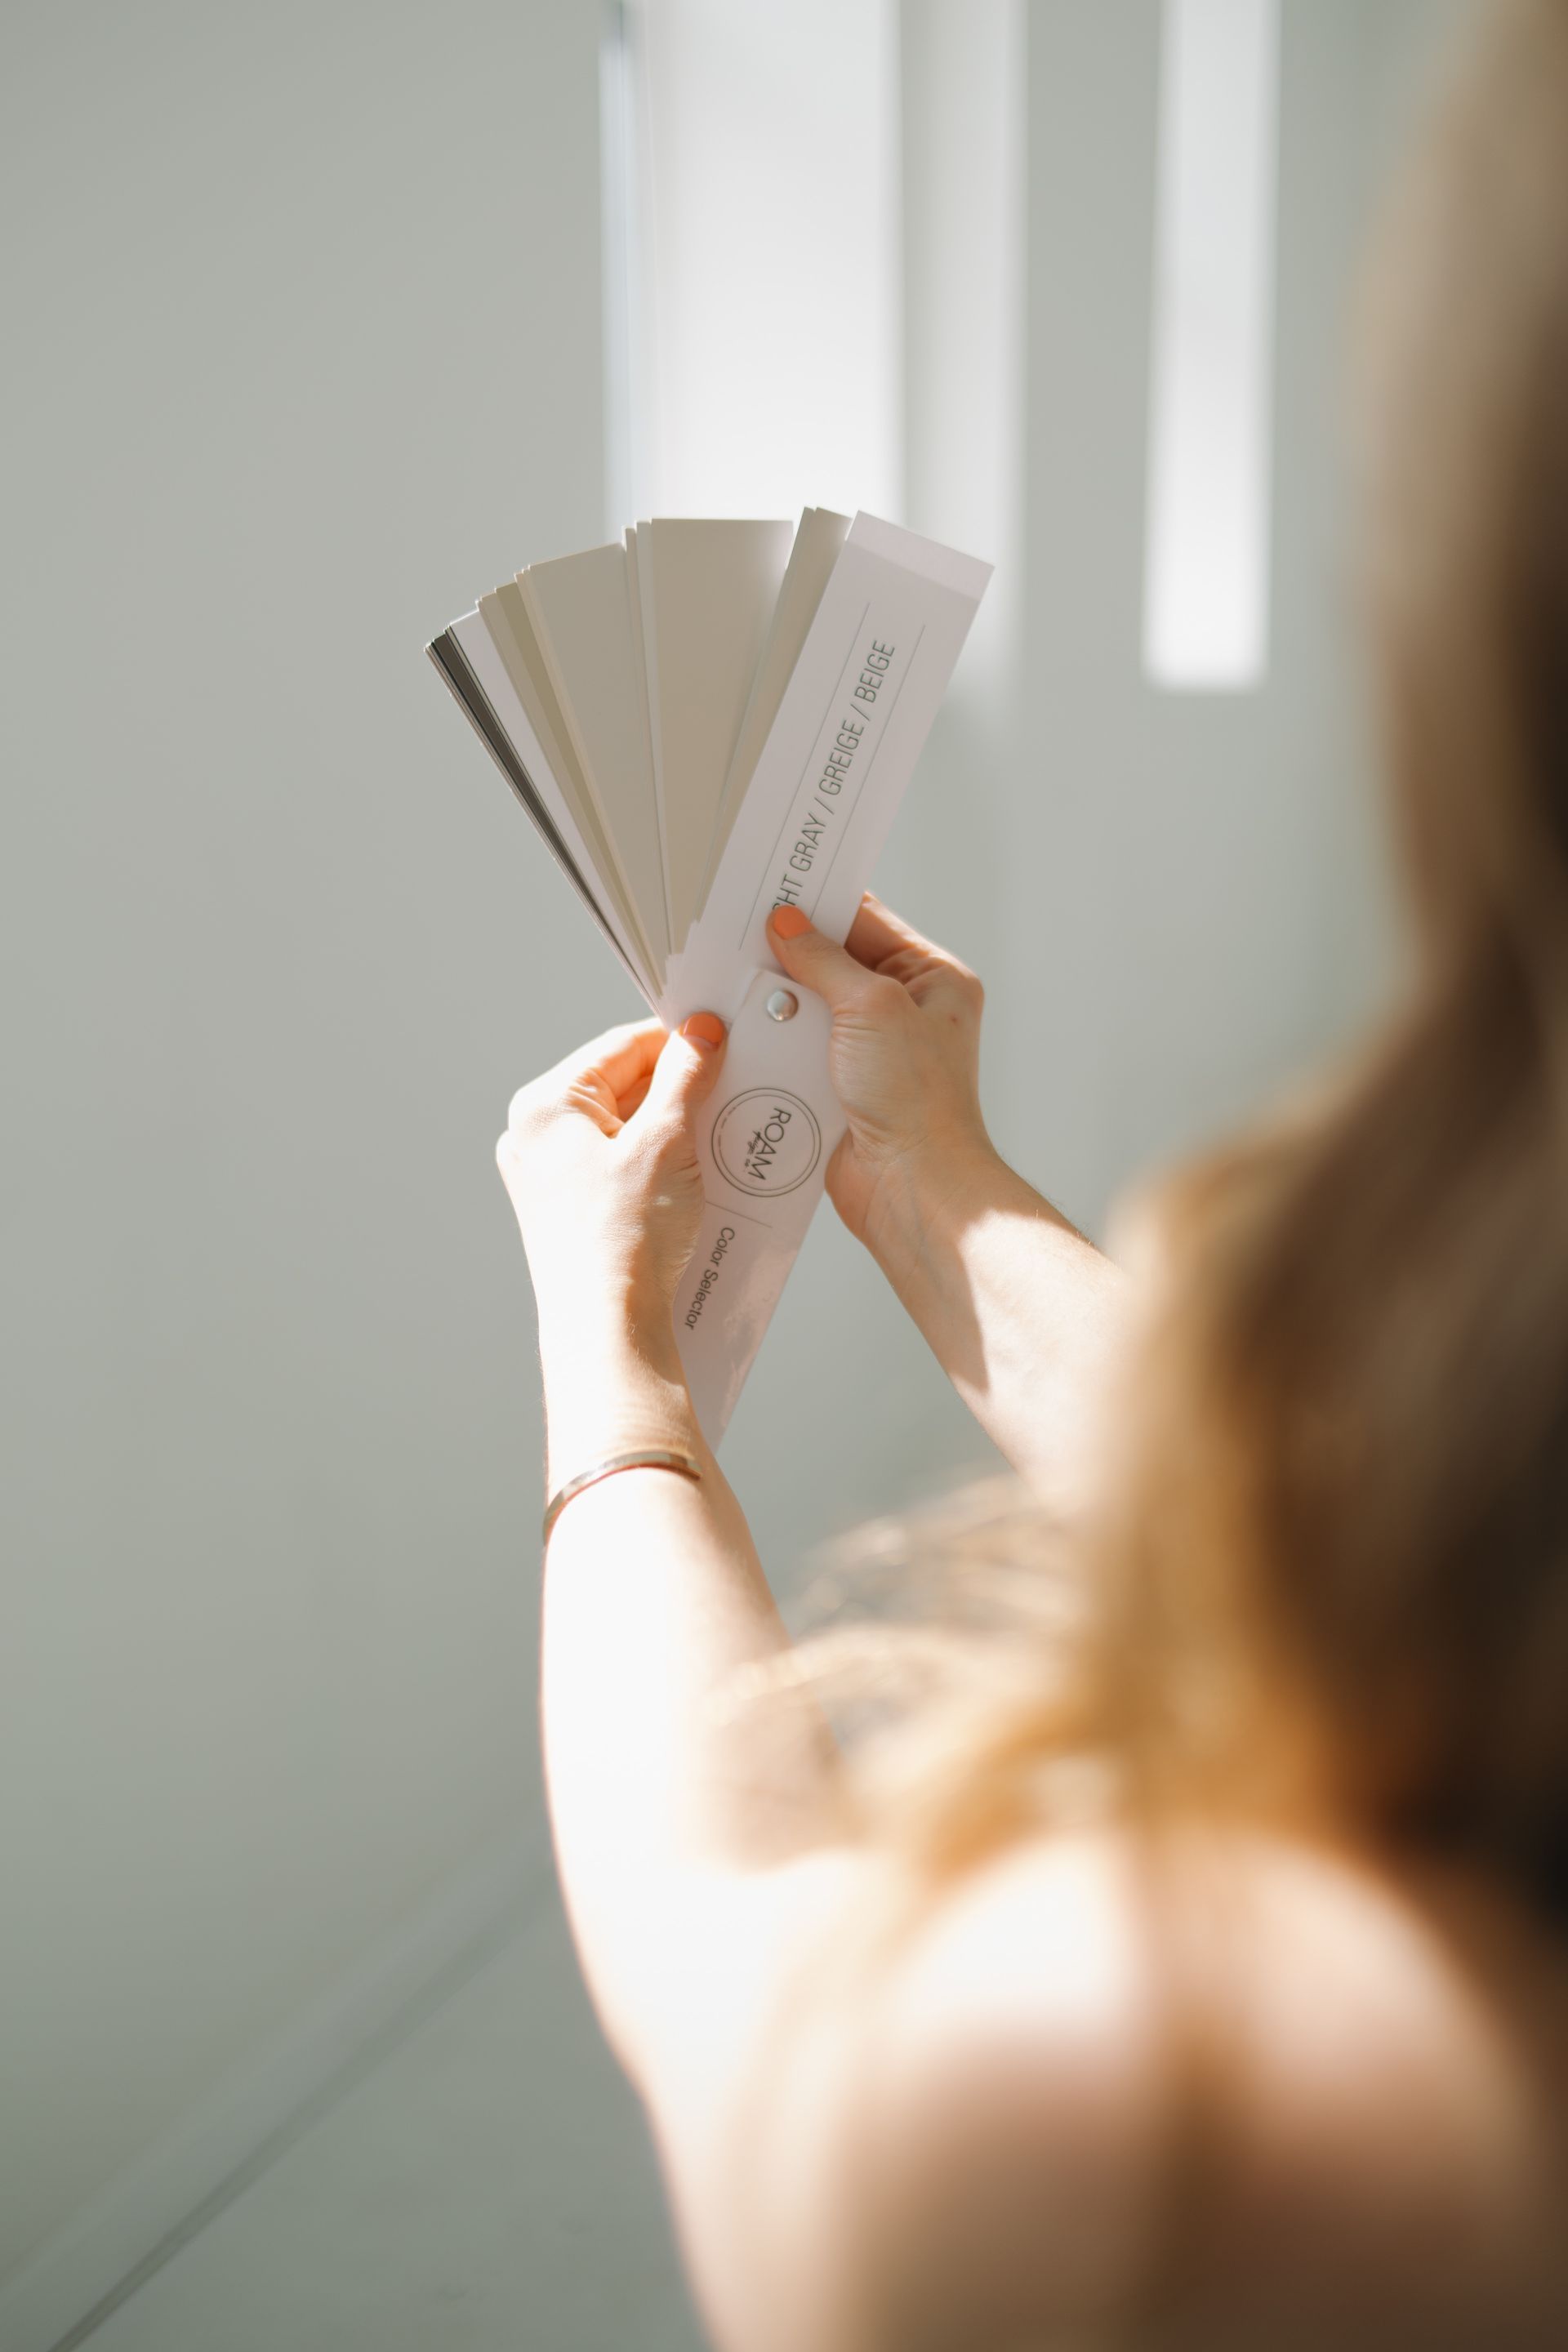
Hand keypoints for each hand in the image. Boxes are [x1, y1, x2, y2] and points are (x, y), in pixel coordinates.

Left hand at [497, 1013, 727, 1341]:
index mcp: (544, 1107)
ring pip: (624, 1128)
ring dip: (674, 1127)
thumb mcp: (666, 1141)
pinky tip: (698, 1172)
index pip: (620, 1047)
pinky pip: (620, 1166)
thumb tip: (700, 1032)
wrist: (609, 1329)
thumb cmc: (624, 1238)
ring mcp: (548, 1177)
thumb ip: (685, 1076)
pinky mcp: (567, 1211)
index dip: (676, 1039)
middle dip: (679, 1089)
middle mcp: (535, 1137)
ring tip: (719, 1133)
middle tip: (730, 1087)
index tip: (722, 1037)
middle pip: (620, 1087)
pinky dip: (659, 1162)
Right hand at [766, 895, 997, 1258]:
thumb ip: (825, 961)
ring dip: (776, 997)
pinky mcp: (840, 1086)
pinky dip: (771, 1038)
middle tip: (739, 929)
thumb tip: (786, 924)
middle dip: (789, 951)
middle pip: (835, 961)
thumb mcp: (872, 1007)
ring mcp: (872, 1050)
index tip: (773, 886)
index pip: (868, 921)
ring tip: (731, 973)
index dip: (820, 903)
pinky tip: (739, 1024)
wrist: (911, 1187)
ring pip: (811, 1006)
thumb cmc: (916, 1099)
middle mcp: (905, 1010)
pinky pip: (798, 1048)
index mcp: (932, 979)